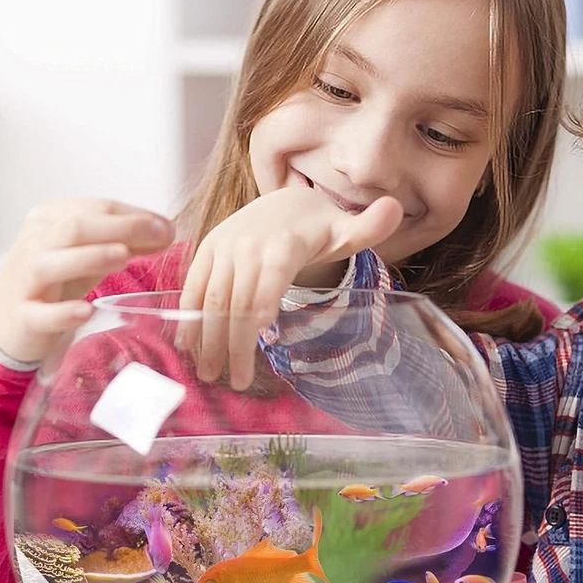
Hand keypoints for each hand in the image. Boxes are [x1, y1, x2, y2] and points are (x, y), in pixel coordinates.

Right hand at [0, 199, 174, 363]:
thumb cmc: (57, 278)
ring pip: (52, 263)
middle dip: (122, 228)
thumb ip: (125, 240)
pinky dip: (63, 313)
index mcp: (51, 220)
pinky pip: (41, 314)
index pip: (97, 208)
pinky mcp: (23, 317)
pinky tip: (87, 311)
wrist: (5, 317)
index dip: (135, 216)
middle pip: (76, 228)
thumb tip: (167, 230)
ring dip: (90, 257)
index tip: (168, 227)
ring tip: (124, 256)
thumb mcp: (90, 253)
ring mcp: (26, 280)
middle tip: (160, 235)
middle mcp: (36, 244)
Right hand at [178, 186, 402, 389]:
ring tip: (210, 373)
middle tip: (237, 381)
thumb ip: (370, 227)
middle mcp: (249, 243)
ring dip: (208, 336)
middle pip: (240, 297)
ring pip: (213, 296)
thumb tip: (394, 207)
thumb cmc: (321, 228)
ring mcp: (225, 246)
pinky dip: (188, 314)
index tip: (261, 332)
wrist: (285, 201)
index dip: (265, 300)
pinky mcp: (208, 250)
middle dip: (235, 341)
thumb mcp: (348, 230)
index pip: (274, 275)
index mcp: (285, 243)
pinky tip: (187, 345)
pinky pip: (194, 285)